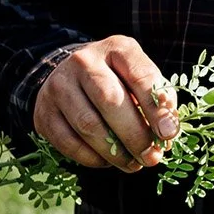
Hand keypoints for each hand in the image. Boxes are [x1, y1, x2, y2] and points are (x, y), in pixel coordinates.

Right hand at [33, 35, 177, 172]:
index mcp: (117, 48)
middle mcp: (84, 61)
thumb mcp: (138, 79)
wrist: (68, 76)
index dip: (156, 107)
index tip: (168, 133)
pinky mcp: (44, 111)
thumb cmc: (116, 80)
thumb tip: (167, 134)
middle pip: (110, 101)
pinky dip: (92, 158)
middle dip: (135, 135)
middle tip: (151, 158)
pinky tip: (107, 162)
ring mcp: (59, 85)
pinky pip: (68, 142)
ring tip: (134, 165)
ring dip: (115, 152)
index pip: (140, 76)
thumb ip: (155, 101)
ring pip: (88, 124)